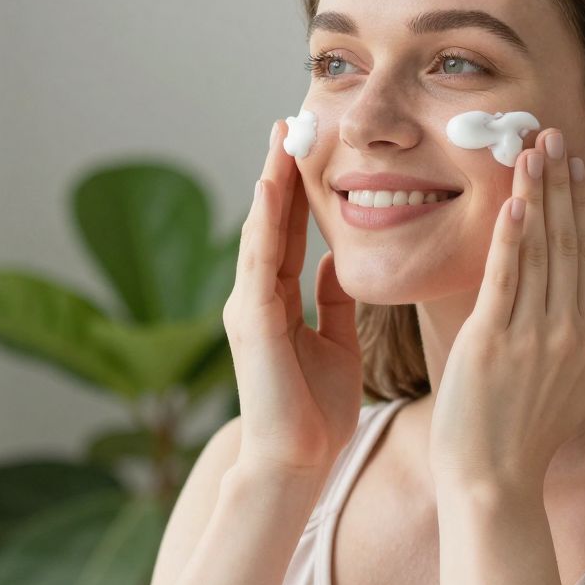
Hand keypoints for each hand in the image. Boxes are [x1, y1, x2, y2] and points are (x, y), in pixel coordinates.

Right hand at [222, 117, 363, 476]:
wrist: (296, 464)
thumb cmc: (317, 414)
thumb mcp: (335, 343)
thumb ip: (331, 301)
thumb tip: (337, 260)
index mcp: (277, 302)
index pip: (288, 232)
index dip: (298, 188)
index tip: (310, 144)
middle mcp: (256, 297)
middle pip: (267, 221)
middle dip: (279, 171)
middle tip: (290, 120)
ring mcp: (248, 308)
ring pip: (258, 232)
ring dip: (269, 184)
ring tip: (279, 139)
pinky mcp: (250, 324)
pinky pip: (258, 262)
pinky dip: (263, 222)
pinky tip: (270, 188)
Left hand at [429, 126, 584, 494]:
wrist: (494, 481)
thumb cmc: (529, 437)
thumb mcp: (578, 384)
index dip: (581, 206)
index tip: (576, 164)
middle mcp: (566, 330)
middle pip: (567, 243)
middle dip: (561, 186)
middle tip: (553, 134)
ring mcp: (531, 336)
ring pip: (538, 253)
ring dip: (536, 197)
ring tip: (531, 150)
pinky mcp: (492, 344)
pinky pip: (505, 282)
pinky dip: (510, 241)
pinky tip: (513, 203)